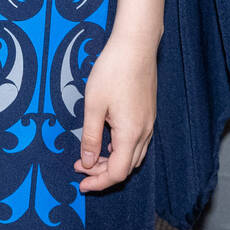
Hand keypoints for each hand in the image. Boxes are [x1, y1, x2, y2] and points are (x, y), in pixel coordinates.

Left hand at [73, 28, 157, 192]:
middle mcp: (144, 132)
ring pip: (133, 155)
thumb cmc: (113, 71)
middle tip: (80, 167)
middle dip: (103, 173)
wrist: (136, 45)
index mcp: (130, 134)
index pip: (117, 172)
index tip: (80, 184)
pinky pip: (137, 142)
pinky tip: (106, 140)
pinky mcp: (148, 113)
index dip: (98, 182)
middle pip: (126, 167)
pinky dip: (121, 149)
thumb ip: (90, 137)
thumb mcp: (94, 105)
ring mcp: (149, 122)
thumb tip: (88, 163)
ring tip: (89, 156)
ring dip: (112, 161)